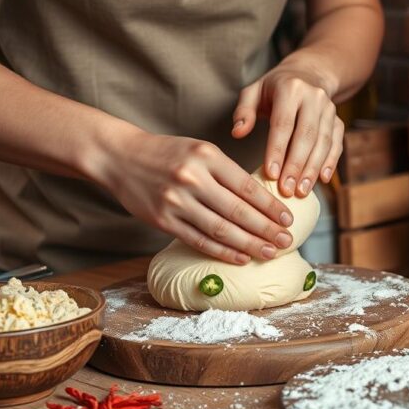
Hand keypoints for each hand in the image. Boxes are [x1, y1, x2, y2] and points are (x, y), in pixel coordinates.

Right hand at [96, 132, 293, 264]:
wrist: (120, 156)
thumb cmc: (168, 154)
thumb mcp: (200, 150)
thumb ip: (227, 172)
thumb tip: (262, 200)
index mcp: (207, 157)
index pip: (247, 186)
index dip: (271, 206)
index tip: (288, 219)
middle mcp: (192, 178)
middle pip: (238, 211)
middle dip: (266, 229)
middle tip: (287, 241)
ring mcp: (176, 201)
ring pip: (220, 229)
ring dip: (249, 244)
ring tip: (270, 253)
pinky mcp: (162, 220)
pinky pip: (199, 240)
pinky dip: (222, 251)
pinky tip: (241, 257)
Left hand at [231, 66, 344, 196]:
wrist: (309, 75)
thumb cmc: (275, 88)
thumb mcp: (254, 91)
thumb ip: (244, 112)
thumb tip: (237, 133)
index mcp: (291, 88)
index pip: (283, 124)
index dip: (277, 150)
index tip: (271, 174)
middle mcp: (314, 97)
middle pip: (306, 135)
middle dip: (296, 165)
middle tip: (286, 190)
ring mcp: (329, 109)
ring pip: (323, 142)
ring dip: (313, 169)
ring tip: (301, 191)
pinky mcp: (338, 121)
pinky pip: (336, 144)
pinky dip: (331, 163)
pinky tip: (322, 180)